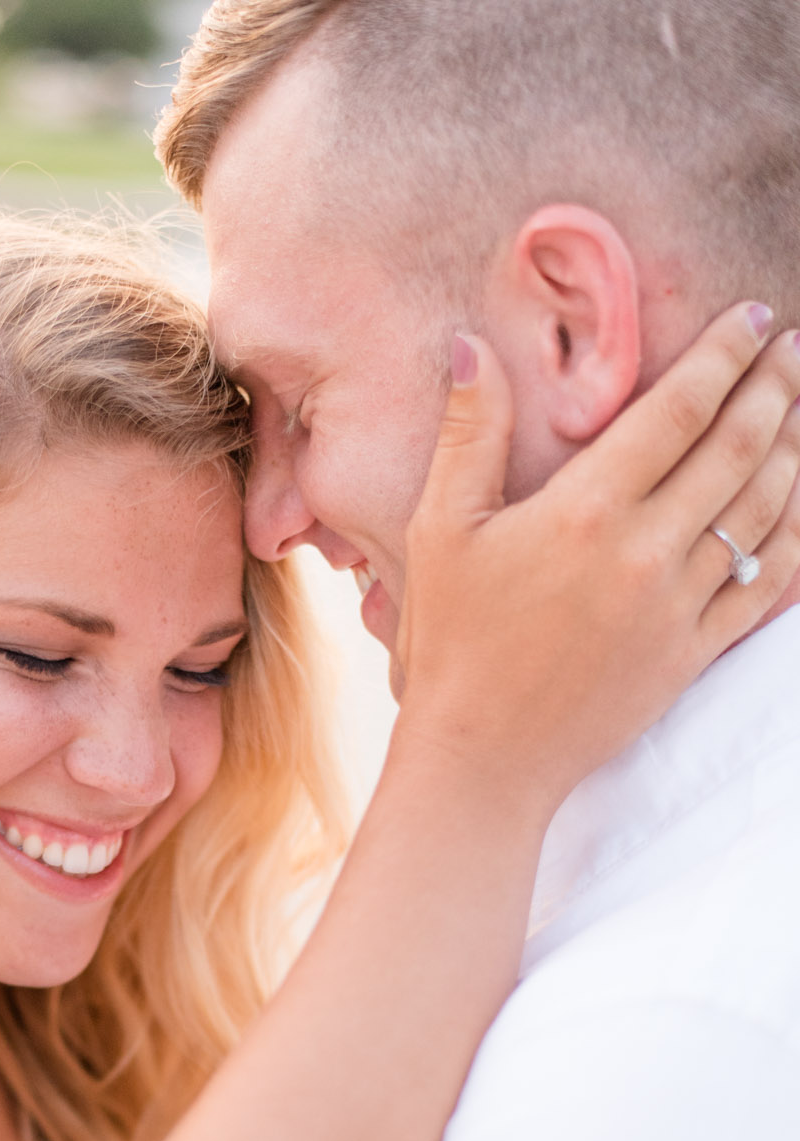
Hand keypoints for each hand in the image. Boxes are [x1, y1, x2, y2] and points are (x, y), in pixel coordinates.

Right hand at [394, 304, 799, 813]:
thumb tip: (471, 345)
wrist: (483, 758)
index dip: (727, 355)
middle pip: (737, 448)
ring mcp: (678, 606)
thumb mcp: (439, 533)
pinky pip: (768, 584)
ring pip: (764, 509)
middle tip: (795, 350)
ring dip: (794, 450)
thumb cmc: (452, 645)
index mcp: (586, 511)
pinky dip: (796, 537)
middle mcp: (645, 552)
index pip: (681, 409)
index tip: (755, 320)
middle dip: (776, 388)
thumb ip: (466, 436)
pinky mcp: (693, 653)